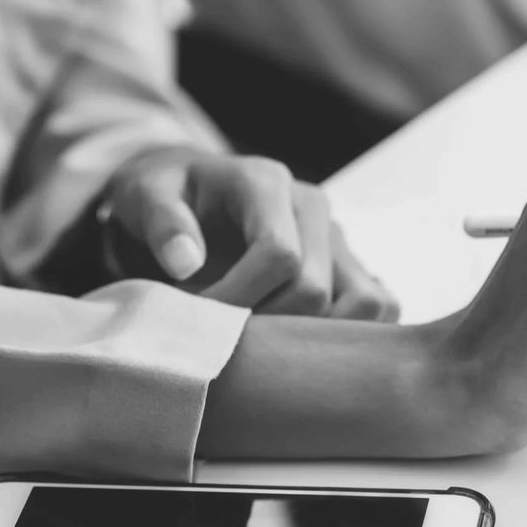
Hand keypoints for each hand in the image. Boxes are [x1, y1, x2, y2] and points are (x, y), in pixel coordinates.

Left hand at [102, 147, 398, 320]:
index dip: (238, 299)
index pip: (280, 254)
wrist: (191, 191)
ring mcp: (339, 237)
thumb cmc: (167, 195)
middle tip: (221, 335)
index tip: (198, 319)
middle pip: (316, 290)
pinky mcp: (352, 265)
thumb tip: (185, 263)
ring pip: (365, 304)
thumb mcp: (145, 194)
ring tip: (264, 343)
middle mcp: (314, 208)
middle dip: (264, 325)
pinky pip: (381, 306)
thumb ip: (161, 221)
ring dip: (314, 337)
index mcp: (267, 184)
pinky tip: (301, 342)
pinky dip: (352, 333)